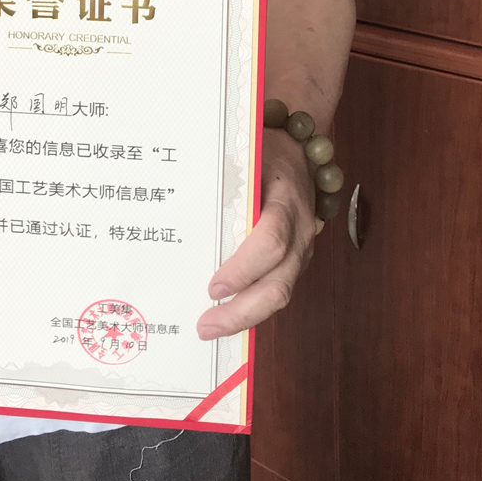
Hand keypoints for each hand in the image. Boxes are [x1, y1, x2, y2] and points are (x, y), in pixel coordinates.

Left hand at [196, 129, 316, 339]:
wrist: (302, 153)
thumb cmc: (266, 152)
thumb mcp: (247, 156)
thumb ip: (224, 179)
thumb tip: (179, 200)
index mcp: (286, 201)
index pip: (272, 242)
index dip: (244, 268)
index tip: (213, 287)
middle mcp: (300, 232)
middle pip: (279, 283)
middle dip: (242, 311)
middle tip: (205, 327)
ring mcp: (302, 251)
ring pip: (281, 294)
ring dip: (245, 317)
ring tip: (210, 328)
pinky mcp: (295, 262)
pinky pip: (276, 290)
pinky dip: (251, 307)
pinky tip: (224, 316)